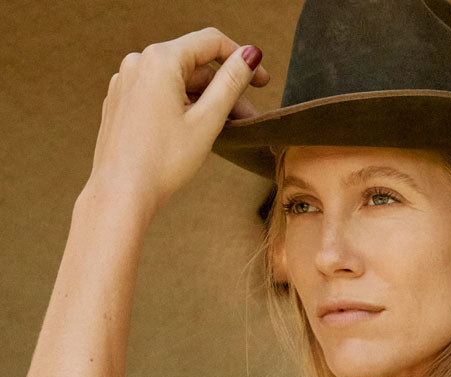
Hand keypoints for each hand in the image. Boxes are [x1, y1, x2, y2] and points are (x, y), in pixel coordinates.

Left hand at [89, 29, 269, 215]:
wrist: (121, 193)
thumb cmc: (162, 162)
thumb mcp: (206, 121)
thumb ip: (230, 84)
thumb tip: (250, 55)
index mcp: (160, 59)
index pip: (210, 42)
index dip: (241, 58)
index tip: (262, 80)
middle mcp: (138, 62)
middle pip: (193, 66)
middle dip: (224, 90)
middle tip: (248, 117)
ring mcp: (126, 81)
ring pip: (176, 82)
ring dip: (204, 101)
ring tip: (225, 129)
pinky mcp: (121, 101)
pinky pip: (158, 94)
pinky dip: (180, 106)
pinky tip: (193, 131)